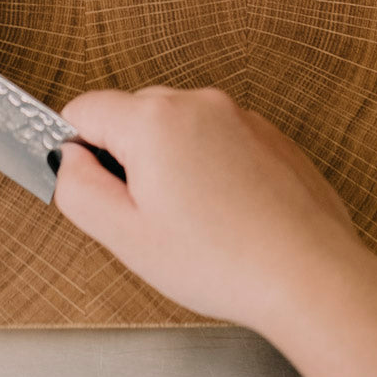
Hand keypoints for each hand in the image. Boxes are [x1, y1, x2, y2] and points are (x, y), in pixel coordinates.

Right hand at [54, 86, 362, 330]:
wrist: (308, 274)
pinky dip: (212, 169)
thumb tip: (68, 159)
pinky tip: (226, 215)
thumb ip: (76, 187)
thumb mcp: (124, 235)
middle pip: (132, 116)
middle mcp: (198, 103)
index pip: (84, 109)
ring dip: (172, 164)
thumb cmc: (224, 260)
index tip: (92, 184)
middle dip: (128, 159)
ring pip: (177, 129)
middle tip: (148, 216)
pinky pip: (218, 140)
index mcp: (154, 119)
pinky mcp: (268, 134)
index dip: (77, 150)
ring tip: (195, 221)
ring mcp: (239, 115)